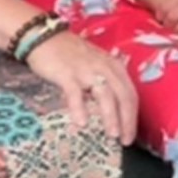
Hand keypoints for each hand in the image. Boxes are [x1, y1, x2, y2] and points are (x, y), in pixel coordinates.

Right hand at [26, 30, 137, 144]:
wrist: (44, 37)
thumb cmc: (70, 54)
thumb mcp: (95, 64)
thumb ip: (105, 81)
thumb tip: (112, 110)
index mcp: (113, 66)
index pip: (130, 93)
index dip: (133, 116)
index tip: (131, 135)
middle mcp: (104, 67)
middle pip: (123, 96)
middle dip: (127, 120)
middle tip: (125, 140)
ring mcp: (86, 70)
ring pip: (105, 95)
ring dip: (111, 116)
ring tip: (112, 134)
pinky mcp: (67, 73)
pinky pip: (76, 93)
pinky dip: (80, 108)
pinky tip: (81, 123)